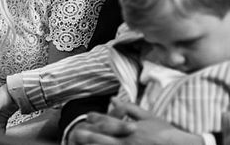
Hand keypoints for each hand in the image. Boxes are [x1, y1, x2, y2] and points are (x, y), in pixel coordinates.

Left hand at [67, 99, 202, 144]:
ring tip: (80, 144)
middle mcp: (125, 142)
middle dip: (85, 136)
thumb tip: (112, 100)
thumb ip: (129, 108)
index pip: (105, 122)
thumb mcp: (149, 117)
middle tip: (74, 133)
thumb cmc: (166, 133)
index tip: (87, 117)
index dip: (94, 118)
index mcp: (128, 129)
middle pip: (98, 138)